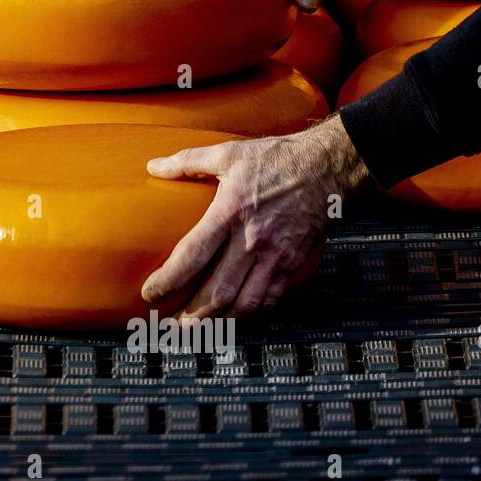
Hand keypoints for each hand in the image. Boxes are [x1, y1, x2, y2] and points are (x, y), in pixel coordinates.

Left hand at [141, 115, 370, 318]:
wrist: (330, 166)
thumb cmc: (277, 157)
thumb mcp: (228, 153)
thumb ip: (187, 161)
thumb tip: (153, 166)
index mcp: (230, 212)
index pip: (192, 255)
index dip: (169, 279)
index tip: (150, 293)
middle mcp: (252, 240)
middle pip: (218, 289)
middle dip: (192, 313)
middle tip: (173, 324)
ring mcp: (275, 254)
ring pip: (245, 301)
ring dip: (221, 319)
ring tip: (201, 327)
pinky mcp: (294, 261)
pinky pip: (271, 296)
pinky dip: (252, 311)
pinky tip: (237, 314)